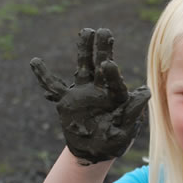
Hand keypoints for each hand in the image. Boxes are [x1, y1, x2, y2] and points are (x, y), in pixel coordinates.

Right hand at [30, 28, 150, 164]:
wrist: (95, 152)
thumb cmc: (115, 141)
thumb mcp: (126, 131)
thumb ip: (133, 111)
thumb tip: (147, 92)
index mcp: (117, 97)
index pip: (115, 83)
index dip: (111, 74)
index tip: (108, 63)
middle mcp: (101, 90)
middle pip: (101, 66)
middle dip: (102, 49)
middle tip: (103, 31)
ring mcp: (84, 92)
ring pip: (83, 67)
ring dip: (84, 50)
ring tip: (86, 31)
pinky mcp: (68, 100)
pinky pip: (54, 86)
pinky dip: (43, 76)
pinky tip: (35, 61)